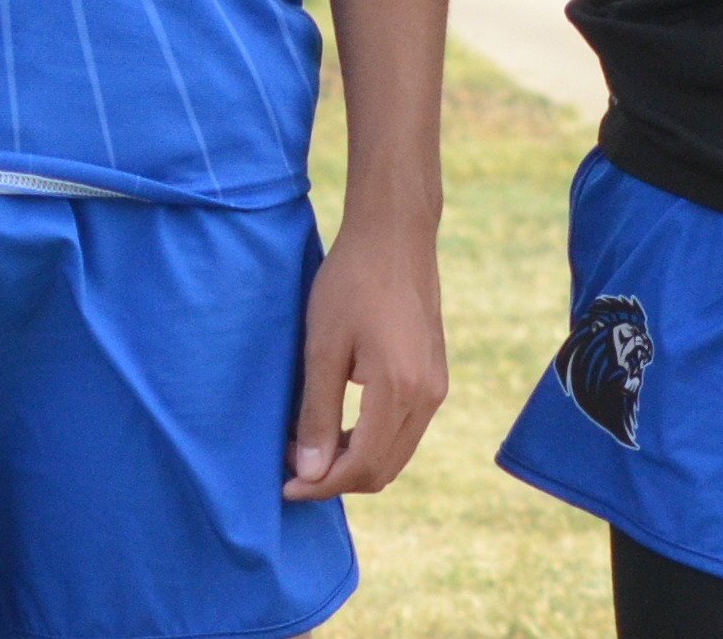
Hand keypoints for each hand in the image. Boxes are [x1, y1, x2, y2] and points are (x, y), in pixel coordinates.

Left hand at [283, 207, 447, 497]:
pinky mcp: (435, 379)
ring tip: (308, 449)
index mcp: (401, 390)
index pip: (363, 465)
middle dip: (337, 480)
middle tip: (292, 468)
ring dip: (354, 463)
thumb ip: (317, 412)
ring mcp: (437, 390)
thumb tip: (310, 473)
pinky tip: (338, 428)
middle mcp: (429, 398)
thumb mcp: (323, 346)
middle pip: (383, 469)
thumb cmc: (351, 283)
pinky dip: (371, 443)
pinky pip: (405, 432)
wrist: (395, 237)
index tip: (284, 485)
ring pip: (396, 454)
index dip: (322, 484)